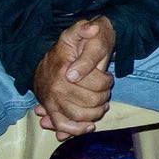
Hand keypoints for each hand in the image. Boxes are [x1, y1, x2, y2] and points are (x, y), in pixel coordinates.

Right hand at [30, 17, 115, 139]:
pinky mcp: (50, 109)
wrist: (55, 55)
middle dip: (103, 97)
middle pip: (91, 102)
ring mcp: (51, 100)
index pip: (98, 84)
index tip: (107, 77)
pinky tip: (89, 126)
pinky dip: (76, 130)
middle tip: (104, 91)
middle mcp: (55, 88)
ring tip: (100, 105)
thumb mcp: (79, 32)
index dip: (107, 82)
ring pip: (78, 116)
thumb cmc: (74, 45)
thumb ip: (85, 29)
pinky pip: (62, 125)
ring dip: (94, 114)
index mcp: (64, 69)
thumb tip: (92, 29)